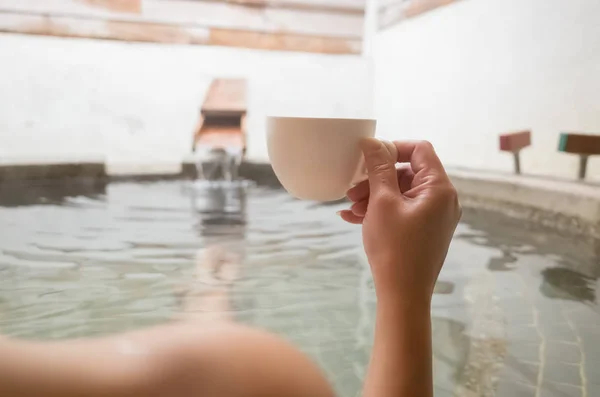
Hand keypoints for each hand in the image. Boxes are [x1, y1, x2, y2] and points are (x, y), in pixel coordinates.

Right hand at [339, 138, 460, 303]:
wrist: (403, 295)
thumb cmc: (394, 248)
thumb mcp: (382, 203)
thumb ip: (378, 168)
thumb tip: (372, 141)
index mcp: (439, 188)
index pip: (420, 150)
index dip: (392, 148)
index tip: (367, 158)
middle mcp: (442, 200)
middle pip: (407, 173)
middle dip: (376, 178)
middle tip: (352, 190)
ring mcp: (434, 217)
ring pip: (401, 193)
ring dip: (374, 195)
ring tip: (350, 207)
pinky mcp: (424, 231)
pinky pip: (402, 211)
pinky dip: (380, 211)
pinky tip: (352, 218)